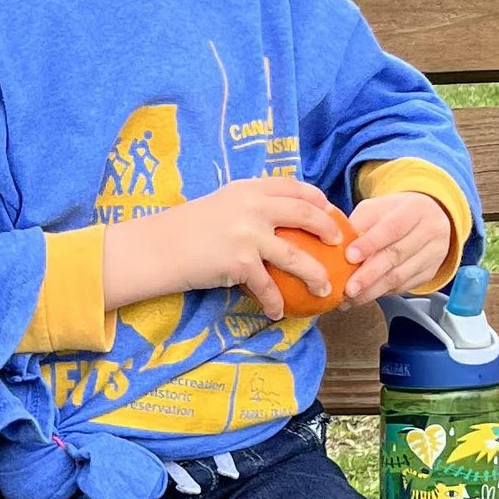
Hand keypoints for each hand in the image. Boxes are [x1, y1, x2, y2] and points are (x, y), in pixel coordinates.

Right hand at [102, 177, 349, 318]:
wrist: (159, 247)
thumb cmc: (186, 229)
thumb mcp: (220, 205)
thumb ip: (248, 205)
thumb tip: (277, 216)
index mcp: (248, 189)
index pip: (293, 186)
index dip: (317, 198)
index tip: (330, 210)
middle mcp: (253, 207)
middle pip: (306, 214)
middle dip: (329, 230)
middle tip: (339, 245)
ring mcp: (248, 234)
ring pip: (297, 257)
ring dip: (315, 274)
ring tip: (326, 288)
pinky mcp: (240, 262)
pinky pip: (268, 286)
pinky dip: (275, 302)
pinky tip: (278, 313)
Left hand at [341, 190, 455, 300]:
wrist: (429, 219)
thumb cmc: (396, 214)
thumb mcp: (378, 208)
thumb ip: (360, 222)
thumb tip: (338, 244)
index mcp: (415, 209)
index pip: (392, 227)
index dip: (370, 243)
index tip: (350, 256)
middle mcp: (429, 231)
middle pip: (396, 256)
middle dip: (369, 274)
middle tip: (348, 288)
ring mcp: (432, 254)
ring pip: (400, 277)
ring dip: (372, 290)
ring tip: (350, 297)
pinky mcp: (429, 273)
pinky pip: (402, 287)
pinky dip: (380, 293)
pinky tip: (362, 296)